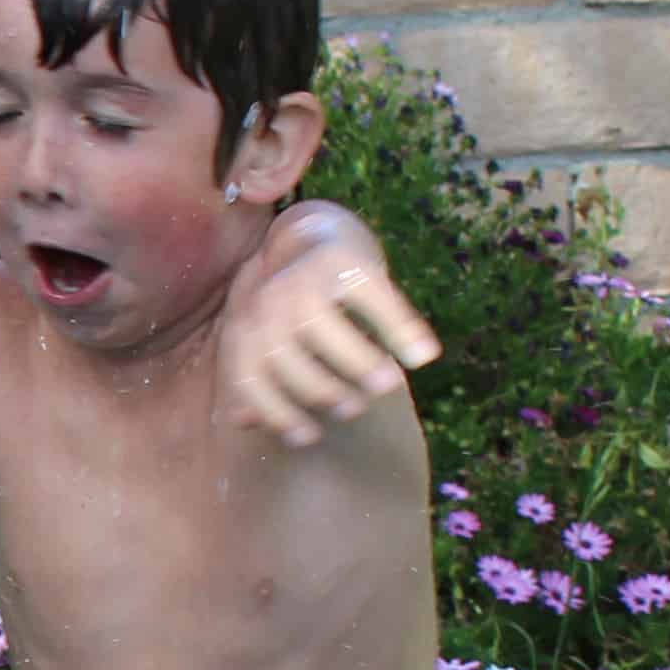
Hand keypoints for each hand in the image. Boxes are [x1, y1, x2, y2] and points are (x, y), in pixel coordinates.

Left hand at [223, 205, 440, 449]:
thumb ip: (254, 376)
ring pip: (325, 329)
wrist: (308, 231)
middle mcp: (266, 303)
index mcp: (245, 329)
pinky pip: (375, 298)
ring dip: (359, 362)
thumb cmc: (287, 303)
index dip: (278, 412)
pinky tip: (425, 355)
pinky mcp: (343, 258)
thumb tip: (243, 422)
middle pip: (288, 358)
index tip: (310, 438)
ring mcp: (303, 278)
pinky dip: (401, 328)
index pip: (252, 379)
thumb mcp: (261, 336)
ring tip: (389, 385)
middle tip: (355, 408)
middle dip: (322, 389)